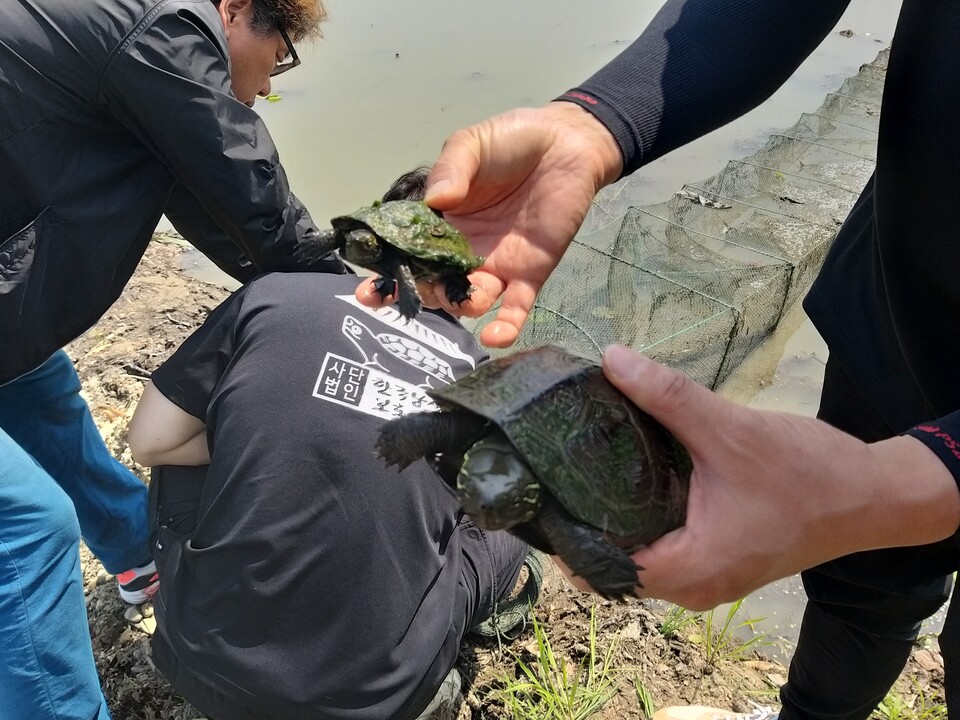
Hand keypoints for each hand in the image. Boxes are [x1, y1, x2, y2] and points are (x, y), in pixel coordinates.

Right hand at [354, 101, 622, 346]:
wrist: (566, 143)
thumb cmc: (512, 140)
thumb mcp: (470, 145)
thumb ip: (450, 170)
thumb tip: (435, 200)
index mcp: (440, 221)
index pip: (406, 252)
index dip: (386, 273)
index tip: (368, 292)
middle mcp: (462, 250)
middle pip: (434, 284)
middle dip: (422, 294)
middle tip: (419, 289)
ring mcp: (495, 264)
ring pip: (470, 300)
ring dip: (462, 305)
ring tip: (467, 297)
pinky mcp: (529, 273)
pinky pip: (515, 308)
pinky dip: (505, 327)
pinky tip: (496, 337)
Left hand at [589, 345, 959, 609]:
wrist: (873, 495)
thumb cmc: (806, 472)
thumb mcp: (729, 429)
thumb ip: (667, 396)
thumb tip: (610, 358)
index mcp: (688, 570)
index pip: (600, 564)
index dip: (567, 528)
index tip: (543, 484)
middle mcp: (690, 587)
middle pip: (612, 561)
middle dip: (583, 518)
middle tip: (555, 465)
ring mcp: (705, 578)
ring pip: (636, 554)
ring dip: (612, 517)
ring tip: (581, 465)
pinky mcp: (717, 561)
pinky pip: (661, 546)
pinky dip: (641, 517)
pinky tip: (626, 474)